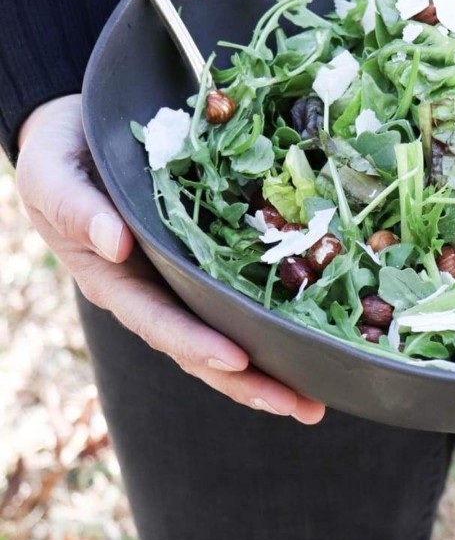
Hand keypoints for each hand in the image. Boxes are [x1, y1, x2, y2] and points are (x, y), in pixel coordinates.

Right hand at [15, 95, 324, 423]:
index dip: (197, 345)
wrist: (76, 133)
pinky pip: (240, 295)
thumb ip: (76, 209)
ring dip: (270, 367)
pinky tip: (312, 334)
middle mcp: (153, 291)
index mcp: (115, 280)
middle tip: (304, 406)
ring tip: (316, 396)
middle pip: (202, 349)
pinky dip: (273, 319)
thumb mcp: (52, 176)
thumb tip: (115, 243)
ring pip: (227, 333)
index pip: (160, 323)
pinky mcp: (206, 259)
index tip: (238, 361)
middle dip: (251, 382)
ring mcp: (181, 280)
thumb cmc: (60, 156)